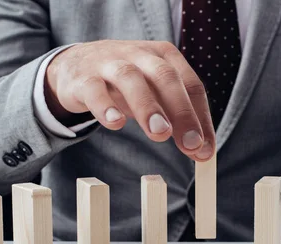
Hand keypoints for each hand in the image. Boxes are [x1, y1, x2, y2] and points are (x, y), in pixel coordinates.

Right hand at [45, 40, 215, 160]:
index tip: (204, 149)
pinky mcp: (84, 78)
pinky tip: (115, 123)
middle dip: (181, 111)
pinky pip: (95, 91)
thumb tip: (202, 151)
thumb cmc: (126, 84)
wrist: (76, 65)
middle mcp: (140, 55)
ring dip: (148, 106)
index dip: (200, 118)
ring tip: (160, 133)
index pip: (191, 85)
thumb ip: (178, 120)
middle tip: (190, 143)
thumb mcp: (155, 95)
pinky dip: (105, 106)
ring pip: (131, 79)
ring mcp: (110, 63)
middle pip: (166, 78)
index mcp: (165, 57)